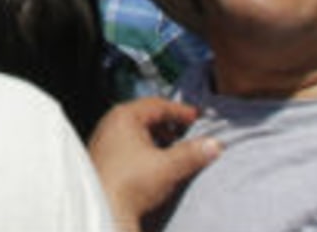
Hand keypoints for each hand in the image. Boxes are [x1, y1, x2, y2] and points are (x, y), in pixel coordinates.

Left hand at [88, 98, 220, 229]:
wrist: (103, 212)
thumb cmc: (128, 184)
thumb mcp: (167, 167)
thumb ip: (192, 153)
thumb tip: (214, 144)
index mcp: (124, 117)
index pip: (158, 104)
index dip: (181, 111)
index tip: (198, 118)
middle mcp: (111, 125)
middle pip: (148, 118)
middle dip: (171, 127)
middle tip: (190, 137)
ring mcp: (105, 142)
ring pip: (139, 134)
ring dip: (160, 141)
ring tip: (176, 154)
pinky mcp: (105, 161)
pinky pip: (130, 148)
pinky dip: (147, 152)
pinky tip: (158, 167)